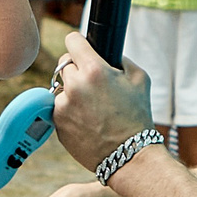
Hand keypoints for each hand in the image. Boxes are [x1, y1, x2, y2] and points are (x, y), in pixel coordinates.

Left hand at [49, 32, 154, 172]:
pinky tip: (87, 119)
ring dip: (72, 91)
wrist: (128, 155)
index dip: (78, 42)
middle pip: (63, 63)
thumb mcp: (139, 79)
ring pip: (61, 87)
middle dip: (76, 68)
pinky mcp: (56, 123)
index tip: (81, 47)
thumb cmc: (137, 116)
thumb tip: (106, 53)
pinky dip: (69, 110)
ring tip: (92, 106)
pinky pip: (59, 107)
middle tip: (91, 81)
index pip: (72, 41)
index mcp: (93, 70)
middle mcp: (74, 85)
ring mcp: (62, 105)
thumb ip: (121, 59)